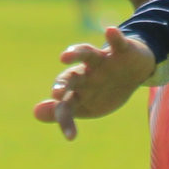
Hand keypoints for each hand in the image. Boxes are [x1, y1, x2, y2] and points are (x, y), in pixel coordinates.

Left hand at [35, 26, 156, 140]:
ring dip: (76, 54)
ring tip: (64, 56)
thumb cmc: (105, 90)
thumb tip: (35, 112)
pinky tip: (109, 31)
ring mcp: (102, 59)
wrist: (134, 69)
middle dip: (63, 84)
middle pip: (71, 76)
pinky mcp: (120, 49)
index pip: (66, 104)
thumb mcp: (86, 106)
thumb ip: (63, 111)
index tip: (71, 138)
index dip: (66, 119)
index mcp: (77, 89)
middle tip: (56, 93)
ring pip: (87, 54)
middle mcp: (86, 72)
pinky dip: (113, 36)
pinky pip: (116, 42)